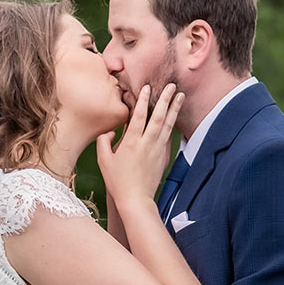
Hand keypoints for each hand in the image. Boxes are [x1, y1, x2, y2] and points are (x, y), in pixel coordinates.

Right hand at [96, 82, 184, 206]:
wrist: (136, 199)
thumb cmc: (117, 180)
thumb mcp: (103, 160)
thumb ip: (104, 141)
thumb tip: (111, 130)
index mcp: (131, 143)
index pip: (138, 116)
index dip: (142, 100)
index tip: (147, 87)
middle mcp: (147, 144)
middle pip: (159, 117)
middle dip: (165, 99)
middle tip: (171, 85)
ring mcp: (158, 150)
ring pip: (168, 125)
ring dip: (174, 109)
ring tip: (180, 95)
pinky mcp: (164, 157)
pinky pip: (169, 137)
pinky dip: (173, 124)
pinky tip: (175, 116)